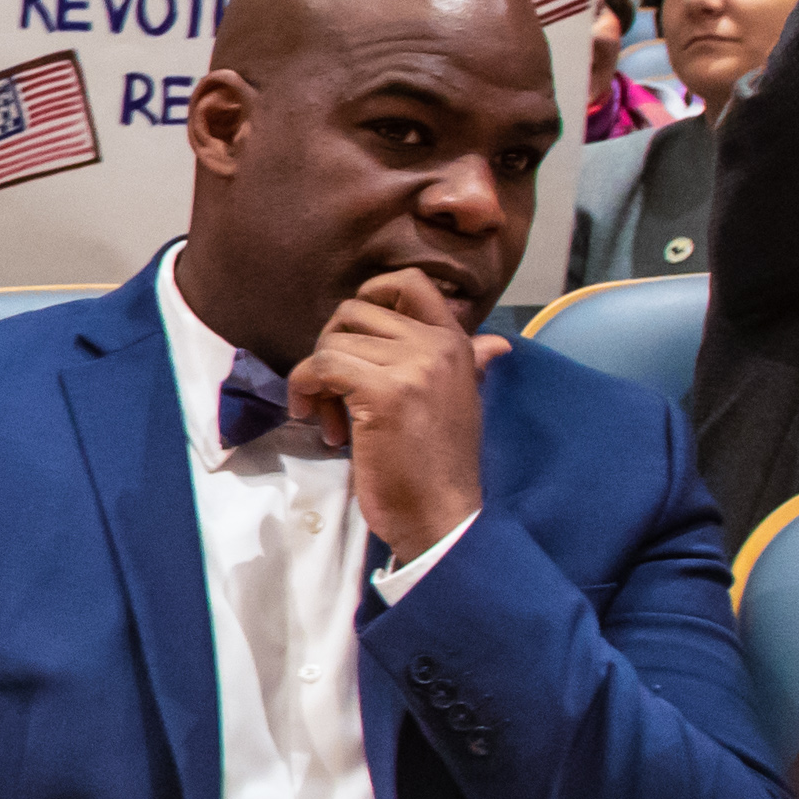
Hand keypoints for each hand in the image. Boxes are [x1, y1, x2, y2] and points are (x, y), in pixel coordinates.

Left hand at [286, 267, 505, 556]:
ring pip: (331, 342)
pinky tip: (315, 421)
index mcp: (456, 343)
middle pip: (353, 312)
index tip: (350, 339)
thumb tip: (494, 344)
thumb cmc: (439, 465)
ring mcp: (412, 366)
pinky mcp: (382, 393)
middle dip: (330, 348)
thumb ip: (469, 365)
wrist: (442, 515)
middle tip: (330, 394)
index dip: (368, 297)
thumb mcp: (460, 403)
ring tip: (328, 419)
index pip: (408, 283)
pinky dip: (303, 389)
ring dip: (315, 381)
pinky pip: (320, 366)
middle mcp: (437, 345)